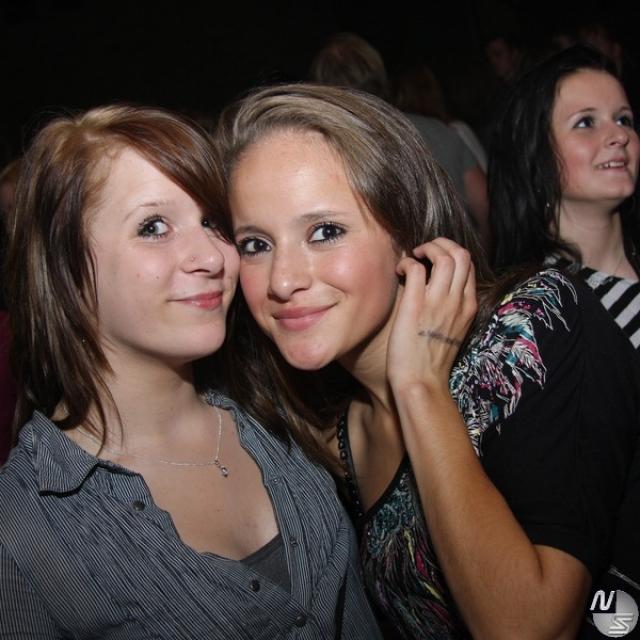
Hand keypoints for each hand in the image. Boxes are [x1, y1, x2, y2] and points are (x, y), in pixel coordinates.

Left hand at [387, 237, 476, 389]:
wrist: (422, 383)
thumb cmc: (431, 363)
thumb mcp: (453, 333)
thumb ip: (451, 312)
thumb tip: (438, 296)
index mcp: (468, 307)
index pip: (469, 266)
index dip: (451, 255)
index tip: (434, 260)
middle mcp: (457, 301)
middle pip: (461, 254)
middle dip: (442, 244)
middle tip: (424, 251)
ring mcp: (438, 302)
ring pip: (444, 255)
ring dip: (427, 248)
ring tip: (413, 256)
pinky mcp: (415, 304)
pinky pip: (414, 268)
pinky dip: (405, 262)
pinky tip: (398, 272)